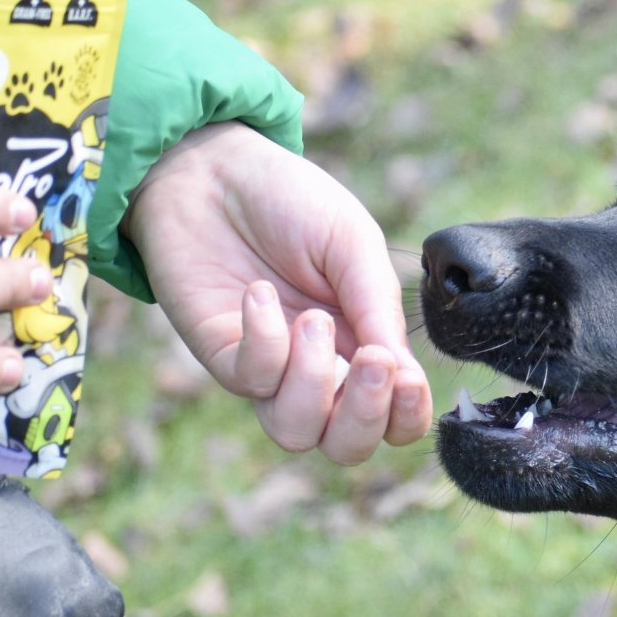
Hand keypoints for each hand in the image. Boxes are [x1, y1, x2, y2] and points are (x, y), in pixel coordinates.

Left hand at [124, 123, 430, 463]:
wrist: (210, 170)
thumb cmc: (289, 201)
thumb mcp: (352, 243)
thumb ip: (379, 306)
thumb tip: (404, 372)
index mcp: (363, 344)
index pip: (394, 418)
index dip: (406, 416)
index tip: (406, 377)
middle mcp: (320, 369)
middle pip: (347, 446)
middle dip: (365, 417)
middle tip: (371, 361)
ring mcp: (268, 369)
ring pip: (296, 433)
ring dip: (312, 382)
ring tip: (309, 318)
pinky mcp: (222, 356)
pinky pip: (252, 381)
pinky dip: (264, 339)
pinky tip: (258, 292)